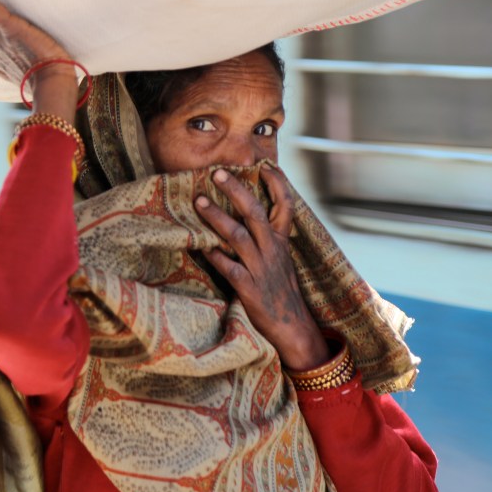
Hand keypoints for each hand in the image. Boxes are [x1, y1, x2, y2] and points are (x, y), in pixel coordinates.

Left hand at [194, 165, 329, 370]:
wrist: (291, 326)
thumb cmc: (279, 288)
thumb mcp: (280, 258)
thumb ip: (268, 237)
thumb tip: (247, 213)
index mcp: (281, 241)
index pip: (285, 205)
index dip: (278, 183)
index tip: (265, 164)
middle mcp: (272, 250)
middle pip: (255, 213)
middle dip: (236, 191)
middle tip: (217, 173)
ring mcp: (260, 268)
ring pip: (238, 236)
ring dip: (217, 217)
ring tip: (199, 202)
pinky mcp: (249, 288)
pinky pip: (229, 268)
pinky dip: (215, 255)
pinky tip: (201, 246)